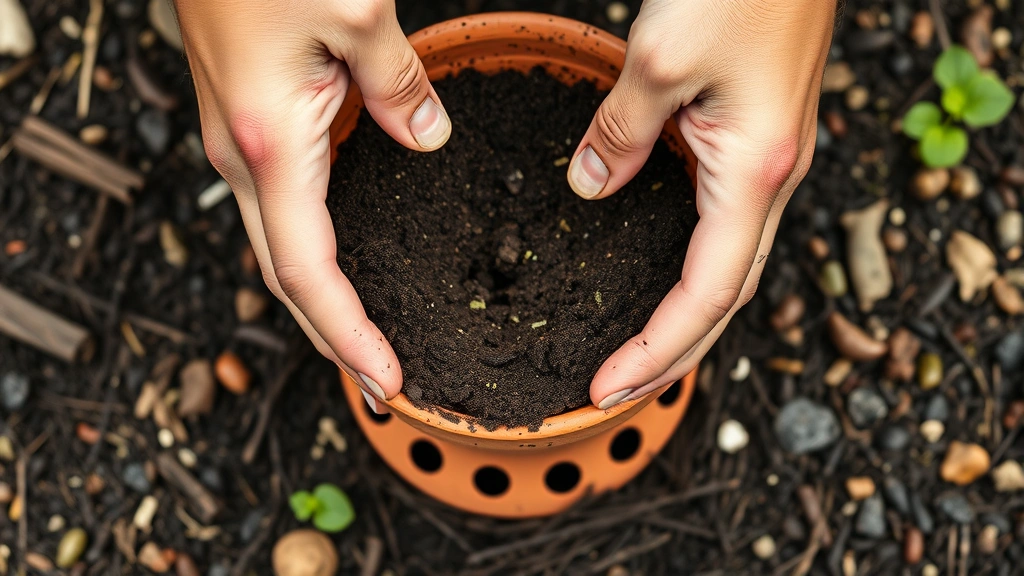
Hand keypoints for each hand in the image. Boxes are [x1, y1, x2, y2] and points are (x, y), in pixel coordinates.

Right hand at [174, 0, 451, 409]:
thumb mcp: (356, 12)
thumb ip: (399, 84)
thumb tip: (425, 136)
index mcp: (270, 144)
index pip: (309, 272)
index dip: (348, 335)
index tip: (389, 379)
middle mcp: (245, 157)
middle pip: (287, 277)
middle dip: (335, 338)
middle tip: (385, 383)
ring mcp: (240, 143)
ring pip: (281, 247)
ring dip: (323, 302)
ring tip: (369, 340)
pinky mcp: (248, 124)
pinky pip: (282, 210)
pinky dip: (315, 253)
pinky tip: (346, 263)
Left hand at [569, 0, 835, 408]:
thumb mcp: (659, 62)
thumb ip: (620, 133)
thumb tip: (589, 185)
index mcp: (754, 174)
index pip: (706, 294)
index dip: (656, 350)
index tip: (605, 385)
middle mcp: (772, 182)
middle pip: (725, 296)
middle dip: (669, 351)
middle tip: (612, 387)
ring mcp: (769, 165)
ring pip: (728, 266)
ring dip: (682, 317)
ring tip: (633, 353)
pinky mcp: (756, 143)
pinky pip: (722, 225)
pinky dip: (688, 266)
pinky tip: (655, 275)